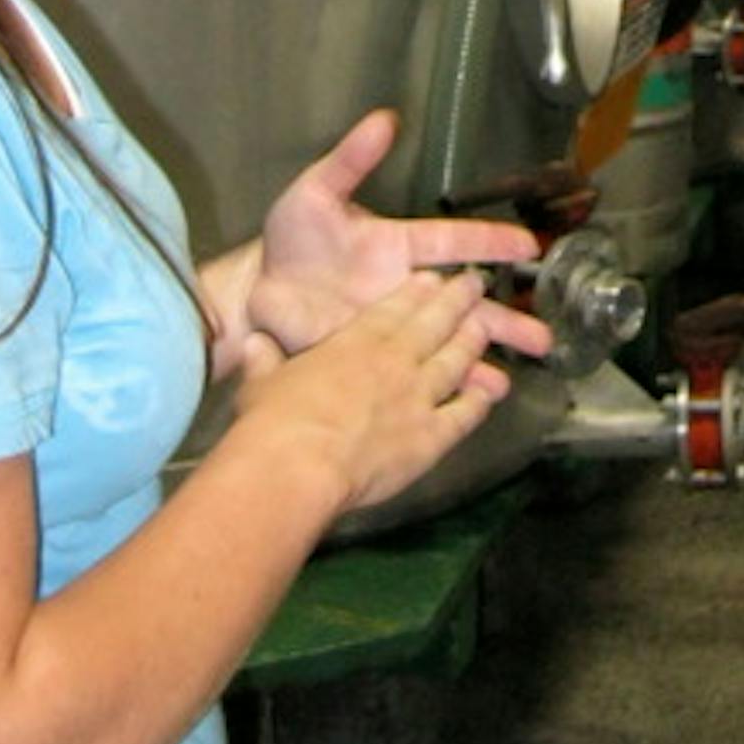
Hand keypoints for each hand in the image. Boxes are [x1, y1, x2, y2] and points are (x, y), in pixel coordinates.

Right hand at [232, 269, 529, 514]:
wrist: (297, 466)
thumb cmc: (274, 423)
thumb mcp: (261, 382)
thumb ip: (263, 361)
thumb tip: (253, 346)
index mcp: (355, 341)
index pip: (395, 307)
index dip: (417, 290)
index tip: (432, 277)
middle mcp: (394, 361)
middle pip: (435, 322)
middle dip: (457, 299)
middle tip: (475, 283)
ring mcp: (417, 397)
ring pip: (456, 359)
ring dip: (474, 340)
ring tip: (488, 326)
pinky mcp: (430, 438)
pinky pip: (464, 414)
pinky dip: (479, 401)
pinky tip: (491, 392)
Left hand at [246, 109, 546, 359]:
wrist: (256, 295)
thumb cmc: (291, 241)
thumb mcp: (316, 192)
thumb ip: (351, 159)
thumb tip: (383, 119)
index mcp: (399, 246)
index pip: (453, 241)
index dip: (490, 242)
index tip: (529, 247)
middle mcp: (406, 289)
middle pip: (467, 303)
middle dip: (506, 315)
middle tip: (544, 331)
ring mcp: (394, 328)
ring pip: (451, 344)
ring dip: (488, 356)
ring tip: (525, 370)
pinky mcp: (376, 359)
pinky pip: (420, 375)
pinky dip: (451, 387)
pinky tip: (479, 397)